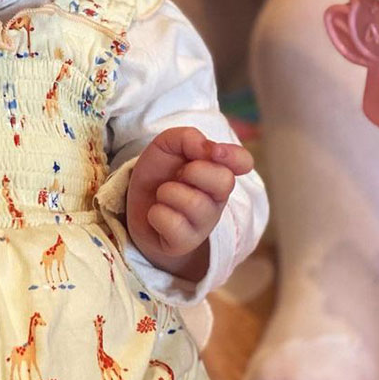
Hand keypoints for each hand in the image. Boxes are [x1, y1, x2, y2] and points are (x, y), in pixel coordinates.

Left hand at [126, 127, 252, 279]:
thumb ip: (187, 137)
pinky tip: (157, 215)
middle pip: (224, 181)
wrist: (136, 207)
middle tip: (178, 175)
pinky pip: (173, 223)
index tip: (214, 151)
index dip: (233, 155)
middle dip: (193, 171)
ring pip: (194, 202)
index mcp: (217, 171)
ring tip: (164, 195)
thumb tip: (206, 147)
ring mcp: (204, 223)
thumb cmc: (159, 174)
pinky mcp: (186, 242)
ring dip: (168, 193)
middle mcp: (217, 198)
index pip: (242, 162)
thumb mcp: (166, 146)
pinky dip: (156, 214)